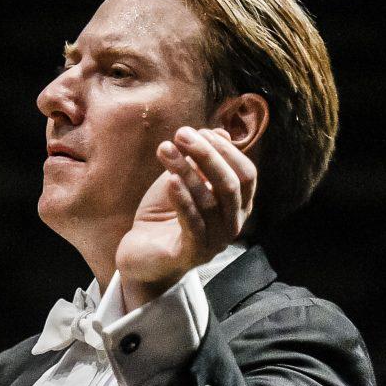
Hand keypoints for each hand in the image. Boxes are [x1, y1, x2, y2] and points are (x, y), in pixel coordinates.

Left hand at [117, 127, 255, 310]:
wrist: (139, 255)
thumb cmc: (164, 216)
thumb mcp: (182, 182)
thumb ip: (200, 162)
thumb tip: (220, 132)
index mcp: (238, 206)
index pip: (246, 174)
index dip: (225, 150)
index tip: (197, 130)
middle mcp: (233, 225)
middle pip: (231, 185)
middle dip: (207, 154)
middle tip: (181, 133)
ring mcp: (215, 242)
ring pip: (209, 201)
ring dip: (186, 170)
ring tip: (165, 149)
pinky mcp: (192, 254)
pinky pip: (192, 224)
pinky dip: (183, 200)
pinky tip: (170, 180)